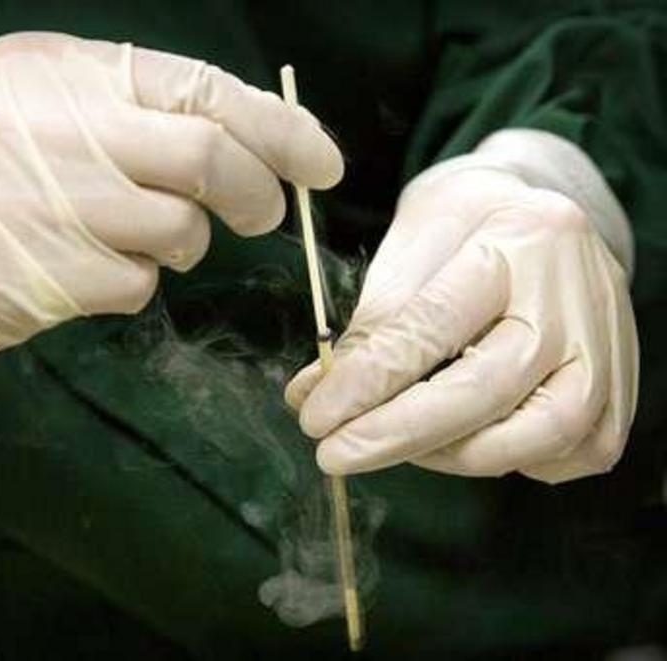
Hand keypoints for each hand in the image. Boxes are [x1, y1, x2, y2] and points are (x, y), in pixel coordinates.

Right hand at [0, 32, 341, 353]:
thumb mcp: (53, 111)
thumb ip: (140, 113)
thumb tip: (259, 143)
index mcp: (57, 68)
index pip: (197, 88)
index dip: (278, 128)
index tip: (322, 163)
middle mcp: (44, 124)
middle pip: (204, 157)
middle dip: (258, 193)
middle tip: (263, 216)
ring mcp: (31, 201)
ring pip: (176, 229)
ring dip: (184, 244)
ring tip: (142, 239)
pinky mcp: (26, 273)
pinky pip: (133, 285)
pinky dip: (134, 284)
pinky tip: (89, 273)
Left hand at [286, 130, 638, 483]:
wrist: (546, 217)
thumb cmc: (468, 228)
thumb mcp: (413, 244)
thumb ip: (372, 321)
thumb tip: (312, 396)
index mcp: (520, 240)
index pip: (434, 326)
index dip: (369, 381)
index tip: (315, 416)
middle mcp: (575, 299)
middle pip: (486, 389)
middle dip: (398, 433)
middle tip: (333, 454)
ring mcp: (607, 351)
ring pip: (536, 435)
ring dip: (449, 454)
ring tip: (394, 441)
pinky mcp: (620, 394)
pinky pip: (564, 457)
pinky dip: (504, 460)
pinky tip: (459, 438)